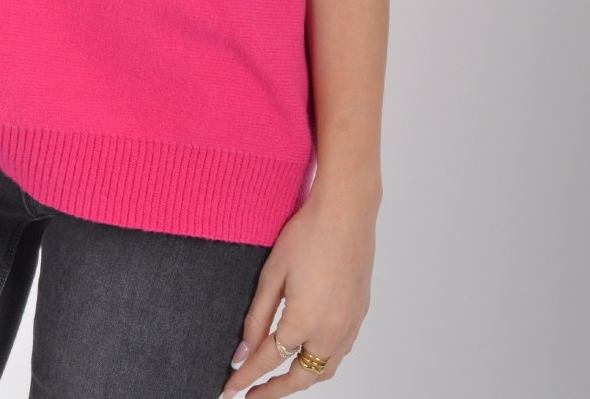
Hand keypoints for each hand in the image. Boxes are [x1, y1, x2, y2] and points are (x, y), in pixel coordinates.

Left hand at [220, 182, 379, 393]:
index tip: (229, 389)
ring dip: (300, 380)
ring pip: (324, 371)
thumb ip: (257, 318)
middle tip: (251, 394)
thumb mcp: (272, 274)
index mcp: (304, 321)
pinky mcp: (359, 315)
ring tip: (278, 380)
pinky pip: (340, 353)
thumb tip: (242, 352)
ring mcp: (349, 325)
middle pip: (300, 377)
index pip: (268, 361)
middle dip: (273, 390)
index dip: (245, 377)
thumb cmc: (307, 234)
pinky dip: (321, 363)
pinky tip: (308, 354)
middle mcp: (330, 332)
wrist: (346, 211)